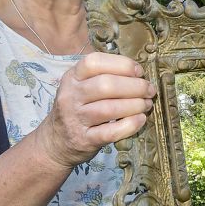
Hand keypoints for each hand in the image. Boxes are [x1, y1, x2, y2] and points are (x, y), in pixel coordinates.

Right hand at [35, 52, 155, 166]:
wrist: (55, 143)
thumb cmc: (77, 109)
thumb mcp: (80, 87)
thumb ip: (103, 76)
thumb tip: (138, 73)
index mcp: (72, 77)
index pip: (94, 62)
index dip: (121, 64)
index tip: (139, 71)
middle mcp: (71, 96)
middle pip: (106, 85)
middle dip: (135, 86)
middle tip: (149, 90)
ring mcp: (76, 119)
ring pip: (110, 108)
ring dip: (135, 105)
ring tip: (146, 104)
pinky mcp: (85, 140)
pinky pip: (111, 132)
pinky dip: (130, 125)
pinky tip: (140, 119)